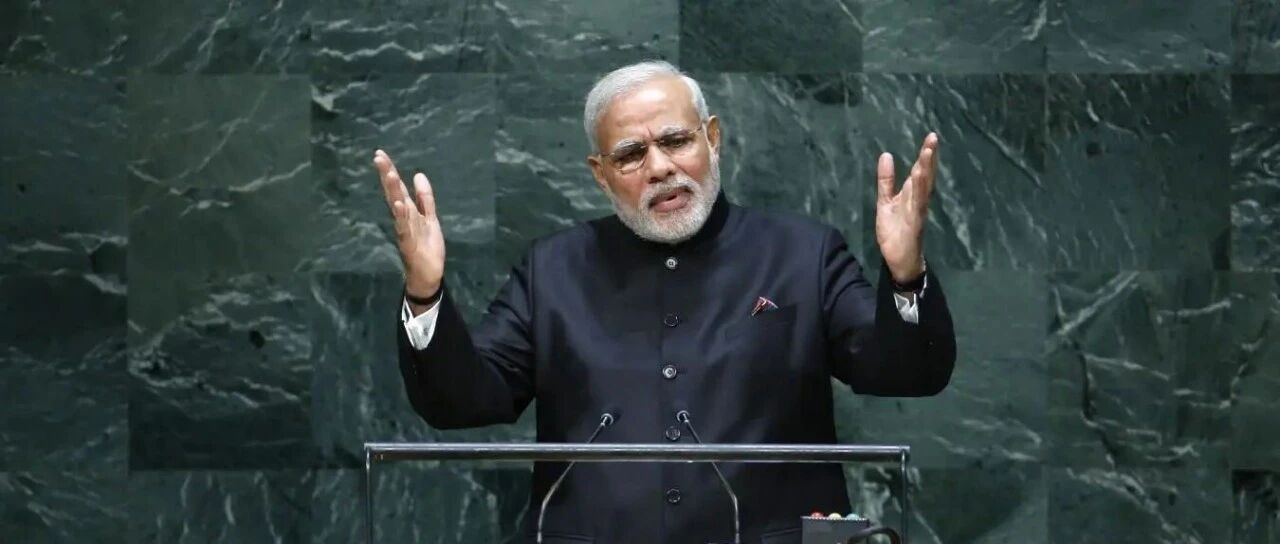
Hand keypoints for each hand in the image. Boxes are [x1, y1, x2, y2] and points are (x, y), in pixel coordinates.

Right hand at [373, 149, 444, 302]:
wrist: (428, 275)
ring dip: (393, 191)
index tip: (380, 153)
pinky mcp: (409, 243)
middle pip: (393, 193)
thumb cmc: (427, 247)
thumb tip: (418, 174)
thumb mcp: (430, 218)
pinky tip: (399, 204)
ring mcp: (405, 230)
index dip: (390, 170)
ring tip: (389, 174)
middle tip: (378, 157)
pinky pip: (404, 227)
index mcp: (408, 211)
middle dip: (387, 175)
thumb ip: (425, 198)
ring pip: (397, 207)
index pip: (397, 187)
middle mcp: (403, 218)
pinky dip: (401, 216)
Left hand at [875, 133, 937, 283]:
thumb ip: (886, 181)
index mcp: (911, 195)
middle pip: (925, 175)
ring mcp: (918, 211)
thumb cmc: (894, 232)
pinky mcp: (914, 223)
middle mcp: (918, 200)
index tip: (931, 137)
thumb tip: (886, 155)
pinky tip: (918, 178)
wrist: (898, 260)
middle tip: (933, 137)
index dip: (925, 154)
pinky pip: (918, 205)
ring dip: (926, 170)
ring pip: (924, 188)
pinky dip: (919, 191)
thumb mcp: (885, 202)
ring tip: (928, 152)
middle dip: (929, 157)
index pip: (919, 171)